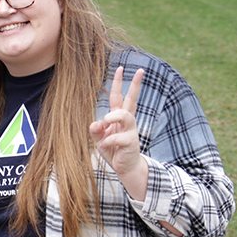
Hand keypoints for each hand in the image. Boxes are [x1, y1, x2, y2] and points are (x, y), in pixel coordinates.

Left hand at [90, 67, 145, 181]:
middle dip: (136, 85)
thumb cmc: (113, 150)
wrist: (125, 168)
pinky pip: (118, 137)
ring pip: (126, 116)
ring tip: (106, 122)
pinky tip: (103, 146)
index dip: (118, 83)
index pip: (119, 96)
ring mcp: (130, 131)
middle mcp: (127, 121)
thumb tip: (96, 123)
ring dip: (114, 116)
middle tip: (141, 70)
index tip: (120, 68)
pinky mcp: (131, 143)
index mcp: (119, 117)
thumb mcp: (99, 139)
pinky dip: (107, 141)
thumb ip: (95, 130)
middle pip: (132, 99)